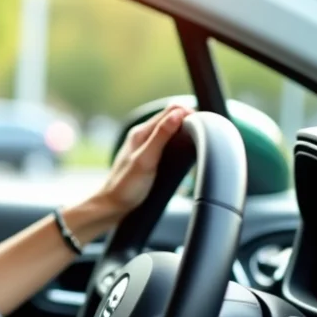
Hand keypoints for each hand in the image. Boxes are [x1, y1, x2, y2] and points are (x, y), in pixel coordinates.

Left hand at [96, 102, 191, 219]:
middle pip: (172, 117)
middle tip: (204, 135)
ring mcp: (144, 146)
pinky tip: (184, 153)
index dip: (189, 114)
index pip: (172, 110)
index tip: (202, 127)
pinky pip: (167, 142)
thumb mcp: (146, 160)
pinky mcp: (148, 156)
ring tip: (196, 142)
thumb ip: (161, 136)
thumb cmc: (126, 186)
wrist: (112, 206)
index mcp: (141, 132)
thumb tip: (179, 113)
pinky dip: (178, 143)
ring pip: (170, 130)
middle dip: (189, 121)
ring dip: (184, 132)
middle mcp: (142, 135)